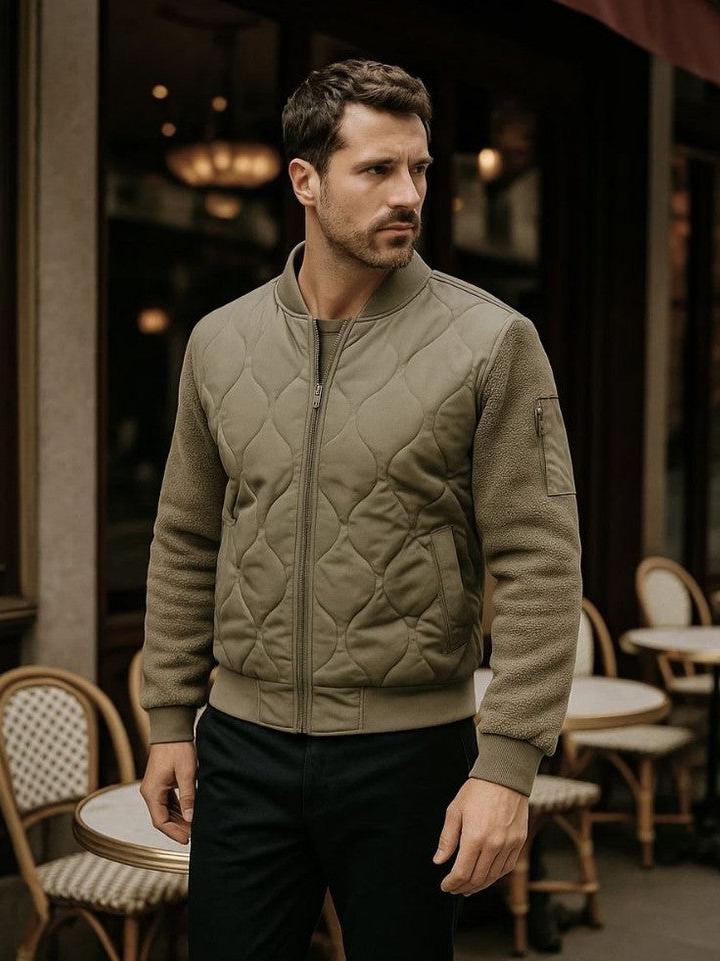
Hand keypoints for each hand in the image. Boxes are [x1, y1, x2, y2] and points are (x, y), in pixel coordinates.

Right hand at [139, 741, 197, 844]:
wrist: (171, 730)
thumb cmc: (178, 749)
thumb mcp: (187, 773)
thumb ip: (188, 797)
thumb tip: (190, 819)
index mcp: (152, 792)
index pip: (160, 821)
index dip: (174, 833)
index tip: (188, 839)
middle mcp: (150, 792)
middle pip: (162, 818)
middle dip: (178, 828)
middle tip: (195, 834)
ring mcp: (154, 788)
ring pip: (165, 811)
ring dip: (179, 819)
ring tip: (194, 826)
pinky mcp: (161, 783)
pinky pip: (168, 802)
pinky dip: (178, 809)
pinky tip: (190, 813)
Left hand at [433, 777, 527, 894]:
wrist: (504, 777)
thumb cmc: (477, 791)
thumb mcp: (455, 811)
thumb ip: (447, 839)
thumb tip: (439, 860)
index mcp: (474, 837)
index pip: (461, 872)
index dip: (451, 883)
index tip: (445, 886)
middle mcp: (493, 844)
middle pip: (477, 878)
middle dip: (463, 887)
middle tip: (454, 889)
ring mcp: (509, 844)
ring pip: (493, 876)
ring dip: (479, 885)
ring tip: (468, 887)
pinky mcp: (519, 842)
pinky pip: (507, 867)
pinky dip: (496, 876)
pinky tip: (487, 876)